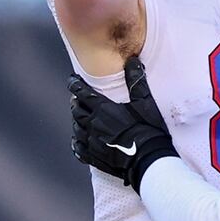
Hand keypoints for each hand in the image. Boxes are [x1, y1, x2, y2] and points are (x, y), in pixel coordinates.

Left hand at [69, 56, 178, 192]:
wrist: (147, 159)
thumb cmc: (148, 129)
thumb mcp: (145, 102)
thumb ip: (136, 81)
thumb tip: (132, 61)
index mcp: (103, 109)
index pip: (83, 93)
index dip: (75, 85)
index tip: (72, 80)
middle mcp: (93, 125)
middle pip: (76, 110)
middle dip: (75, 102)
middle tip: (77, 98)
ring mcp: (92, 142)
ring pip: (76, 128)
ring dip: (76, 121)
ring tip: (79, 117)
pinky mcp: (94, 157)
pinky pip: (79, 149)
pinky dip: (77, 142)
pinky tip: (78, 141)